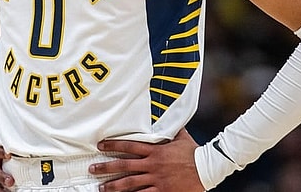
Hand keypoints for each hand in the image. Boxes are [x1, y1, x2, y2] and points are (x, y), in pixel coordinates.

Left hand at [89, 128, 204, 191]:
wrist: (207, 168)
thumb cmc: (194, 152)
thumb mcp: (181, 137)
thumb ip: (170, 129)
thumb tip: (166, 116)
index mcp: (155, 150)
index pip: (129, 146)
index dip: (113, 145)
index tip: (101, 146)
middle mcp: (153, 164)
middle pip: (124, 165)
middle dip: (106, 167)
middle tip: (93, 169)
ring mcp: (157, 179)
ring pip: (130, 183)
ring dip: (114, 186)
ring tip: (102, 188)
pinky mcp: (163, 191)